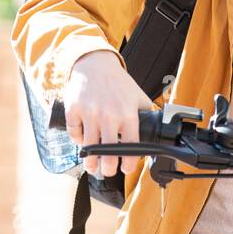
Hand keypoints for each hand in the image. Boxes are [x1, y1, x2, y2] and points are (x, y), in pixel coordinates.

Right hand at [62, 49, 155, 178]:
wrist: (94, 63)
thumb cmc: (118, 82)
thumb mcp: (137, 96)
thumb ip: (147, 114)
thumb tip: (159, 131)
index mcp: (128, 113)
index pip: (131, 147)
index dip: (129, 164)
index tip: (127, 168)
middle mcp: (109, 114)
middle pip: (108, 153)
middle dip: (108, 169)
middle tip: (108, 171)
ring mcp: (89, 112)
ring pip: (88, 149)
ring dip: (90, 163)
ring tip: (92, 167)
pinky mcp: (73, 109)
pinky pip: (74, 133)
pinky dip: (77, 140)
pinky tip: (82, 142)